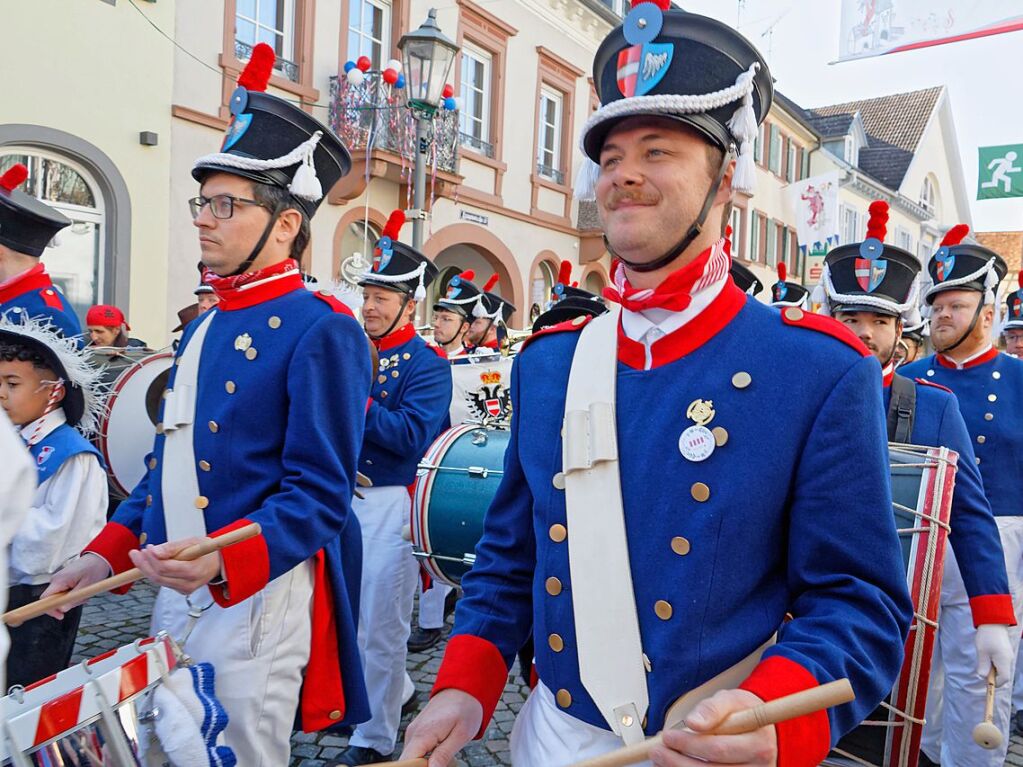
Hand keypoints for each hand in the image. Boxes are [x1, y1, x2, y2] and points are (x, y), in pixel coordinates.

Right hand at [40, 553, 111, 618]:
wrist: (98, 559)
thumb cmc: (94, 570)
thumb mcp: (87, 585)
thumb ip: (74, 598)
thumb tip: (62, 610)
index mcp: (59, 580)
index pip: (45, 599)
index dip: (50, 609)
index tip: (61, 616)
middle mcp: (55, 580)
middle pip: (54, 601)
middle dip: (68, 604)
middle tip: (83, 599)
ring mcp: (58, 581)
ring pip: (61, 598)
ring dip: (74, 600)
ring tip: (85, 591)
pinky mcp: (63, 582)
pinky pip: (65, 594)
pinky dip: (74, 595)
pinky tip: (83, 590)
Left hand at [128, 538, 221, 595]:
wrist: (220, 563)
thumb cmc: (207, 550)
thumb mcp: (193, 542)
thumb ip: (173, 547)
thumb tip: (154, 551)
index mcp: (194, 571)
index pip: (166, 568)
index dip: (153, 559)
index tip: (147, 547)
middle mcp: (188, 584)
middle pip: (159, 577)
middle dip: (144, 564)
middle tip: (135, 553)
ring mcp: (184, 590)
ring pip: (159, 580)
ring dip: (147, 568)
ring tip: (140, 555)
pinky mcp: (181, 591)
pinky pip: (163, 582)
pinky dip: (155, 571)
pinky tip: (151, 562)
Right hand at [400, 688, 482, 766]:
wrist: (462, 690)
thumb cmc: (465, 709)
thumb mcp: (461, 735)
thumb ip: (444, 754)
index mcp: (422, 734)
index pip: (406, 762)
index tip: (435, 765)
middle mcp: (412, 733)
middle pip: (407, 762)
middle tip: (444, 761)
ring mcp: (412, 732)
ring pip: (411, 758)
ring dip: (425, 763)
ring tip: (444, 755)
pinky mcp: (415, 733)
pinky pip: (415, 751)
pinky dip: (426, 756)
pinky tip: (440, 751)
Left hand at [651, 689, 776, 766]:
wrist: (758, 726)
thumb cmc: (743, 712)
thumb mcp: (731, 699)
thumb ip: (712, 708)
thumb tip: (694, 721)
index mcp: (758, 744)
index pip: (719, 748)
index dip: (690, 745)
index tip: (668, 736)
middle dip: (678, 760)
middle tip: (657, 749)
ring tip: (660, 758)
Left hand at [975, 623, 1013, 685]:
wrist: (993, 622)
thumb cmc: (986, 636)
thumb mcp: (982, 652)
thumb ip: (983, 666)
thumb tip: (982, 677)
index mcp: (1004, 661)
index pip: (1004, 679)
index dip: (995, 683)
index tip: (985, 681)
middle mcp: (1008, 659)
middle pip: (1003, 674)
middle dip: (993, 676)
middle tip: (982, 670)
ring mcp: (1008, 655)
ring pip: (1002, 668)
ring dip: (993, 668)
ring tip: (984, 659)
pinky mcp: (1005, 651)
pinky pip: (1001, 662)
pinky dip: (994, 663)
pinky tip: (987, 655)